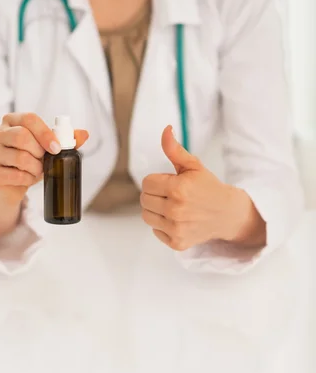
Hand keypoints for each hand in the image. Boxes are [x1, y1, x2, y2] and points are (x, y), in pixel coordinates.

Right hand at [0, 113, 88, 205]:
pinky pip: (16, 175)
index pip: (29, 119)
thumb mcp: (46, 149)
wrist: (8, 186)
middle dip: (40, 152)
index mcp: (11, 121)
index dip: (45, 133)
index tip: (57, 148)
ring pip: (20, 157)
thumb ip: (65, 140)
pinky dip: (28, 179)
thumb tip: (85, 134)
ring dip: (36, 167)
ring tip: (37, 170)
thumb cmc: (27, 161)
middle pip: (22, 136)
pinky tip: (28, 178)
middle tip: (45, 160)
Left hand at [141, 126, 265, 250]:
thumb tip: (165, 130)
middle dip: (155, 194)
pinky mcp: (177, 242)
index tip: (170, 182)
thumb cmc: (208, 188)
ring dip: (156, 210)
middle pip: (144, 199)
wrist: (228, 214)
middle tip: (172, 194)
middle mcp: (176, 210)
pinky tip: (177, 220)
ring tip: (172, 207)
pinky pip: (156, 231)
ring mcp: (176, 228)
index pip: (147, 183)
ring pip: (146, 216)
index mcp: (178, 188)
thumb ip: (174, 149)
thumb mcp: (193, 166)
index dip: (157, 180)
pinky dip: (163, 226)